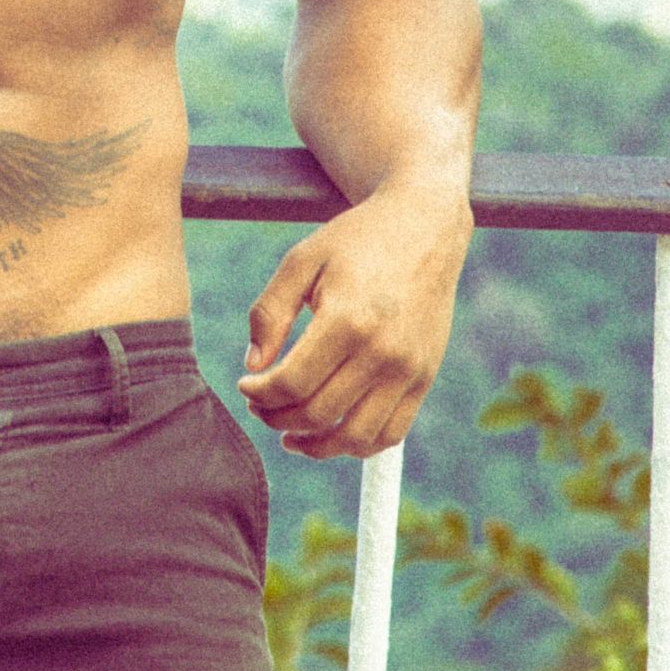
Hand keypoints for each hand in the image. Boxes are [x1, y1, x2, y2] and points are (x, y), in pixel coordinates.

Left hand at [237, 182, 472, 459]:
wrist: (423, 225)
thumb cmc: (355, 239)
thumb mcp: (301, 261)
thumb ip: (269, 313)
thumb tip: (253, 368)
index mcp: (347, 319)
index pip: (292, 382)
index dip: (260, 394)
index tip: (244, 386)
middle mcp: (383, 351)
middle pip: (318, 412)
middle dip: (277, 418)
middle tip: (259, 405)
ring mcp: (408, 369)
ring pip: (356, 436)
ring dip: (315, 444)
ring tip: (289, 433)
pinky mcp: (425, 377)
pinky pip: (391, 432)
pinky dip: (357, 444)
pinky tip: (330, 433)